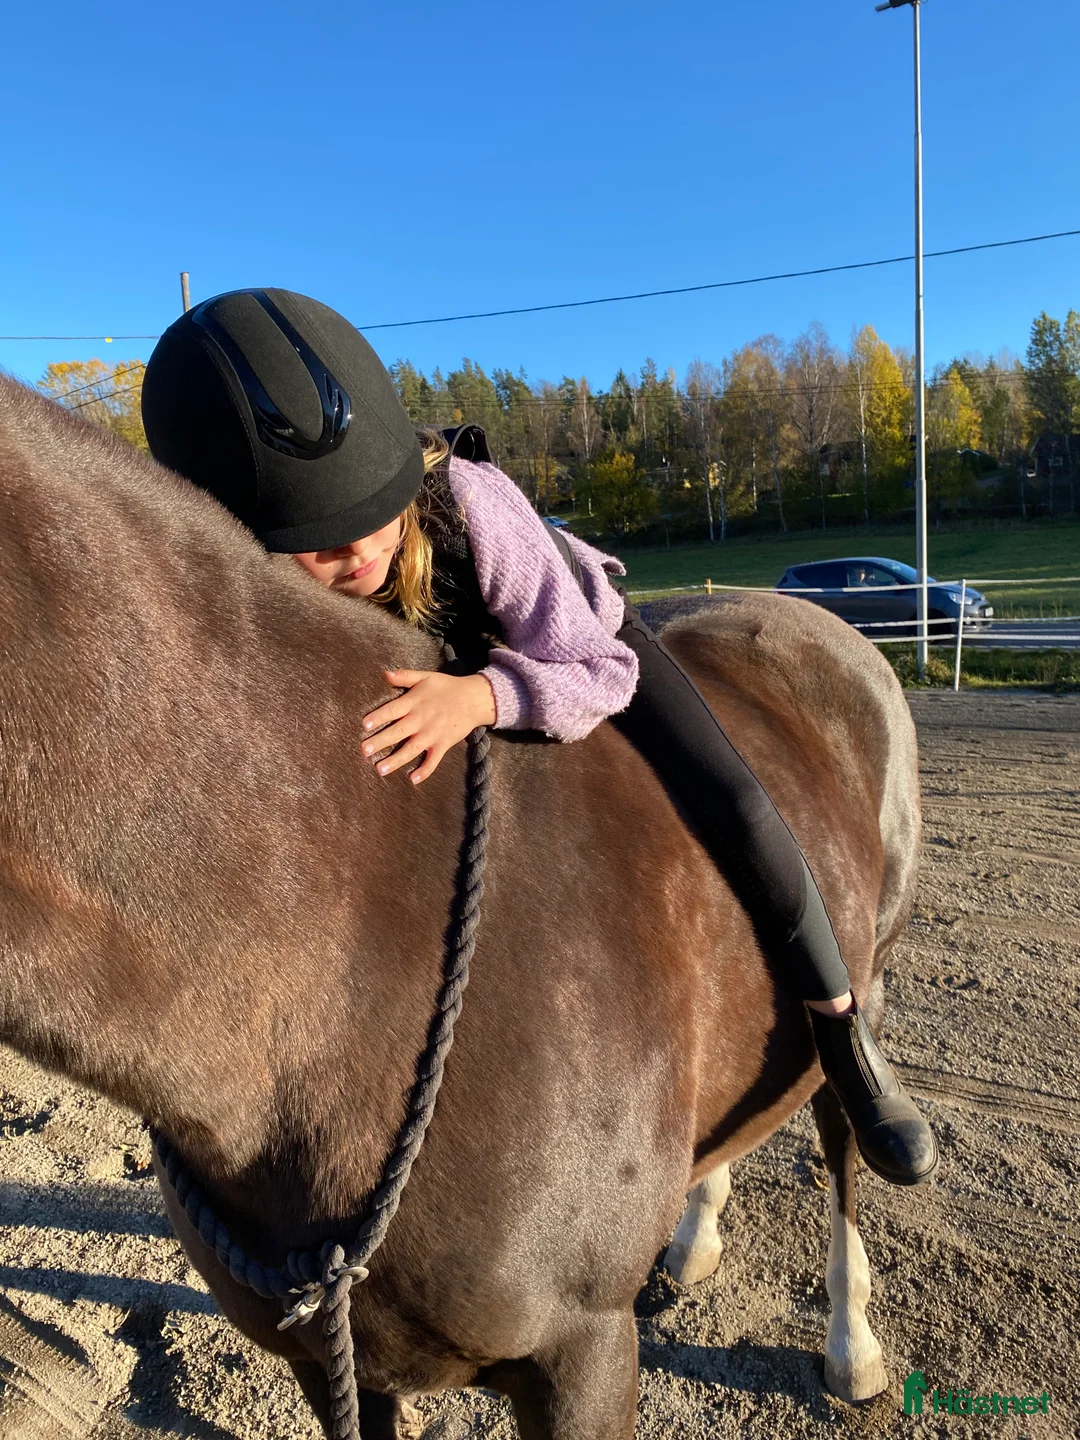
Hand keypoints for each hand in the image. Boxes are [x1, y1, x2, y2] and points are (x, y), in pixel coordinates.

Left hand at [361, 669, 496, 784]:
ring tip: (379, 770)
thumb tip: (384, 674)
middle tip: (364, 751)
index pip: (392, 710)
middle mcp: (421, 720)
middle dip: (380, 742)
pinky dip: (425, 771)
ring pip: (411, 750)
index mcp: (414, 702)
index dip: (378, 717)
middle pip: (397, 732)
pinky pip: (433, 760)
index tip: (364, 725)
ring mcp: (432, 734)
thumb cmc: (447, 687)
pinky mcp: (443, 745)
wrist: (474, 699)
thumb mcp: (425, 676)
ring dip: (395, 761)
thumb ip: (404, 676)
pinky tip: (413, 780)